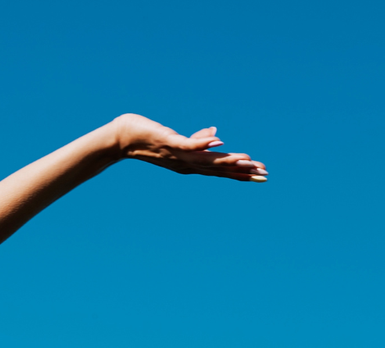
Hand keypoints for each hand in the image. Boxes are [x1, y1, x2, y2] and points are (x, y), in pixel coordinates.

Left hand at [113, 114, 266, 181]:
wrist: (120, 139)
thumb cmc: (148, 138)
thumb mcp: (177, 140)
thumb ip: (197, 139)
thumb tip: (216, 135)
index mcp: (189, 164)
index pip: (219, 170)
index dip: (240, 173)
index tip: (261, 176)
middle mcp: (185, 163)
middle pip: (218, 169)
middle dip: (241, 171)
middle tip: (263, 174)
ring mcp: (177, 154)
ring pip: (206, 160)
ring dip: (227, 160)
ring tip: (247, 160)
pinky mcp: (168, 142)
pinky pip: (188, 144)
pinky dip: (202, 143)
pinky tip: (218, 140)